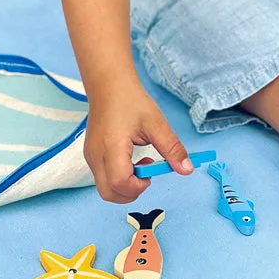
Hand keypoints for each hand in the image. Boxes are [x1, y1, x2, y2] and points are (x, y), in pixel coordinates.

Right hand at [84, 80, 192, 202]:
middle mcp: (96, 156)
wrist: (109, 85)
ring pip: (104, 188)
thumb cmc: (131, 101)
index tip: (151, 173)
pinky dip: (117, 177)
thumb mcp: (156, 123)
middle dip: (130, 192)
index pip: (120, 184)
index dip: (138, 187)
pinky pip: (102, 177)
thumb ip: (171, 148)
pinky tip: (129, 159)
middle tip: (146, 174)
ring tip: (138, 163)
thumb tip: (187, 169)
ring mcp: (90, 156)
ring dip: (124, 185)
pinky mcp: (90, 154)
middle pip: (109, 193)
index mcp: (112, 147)